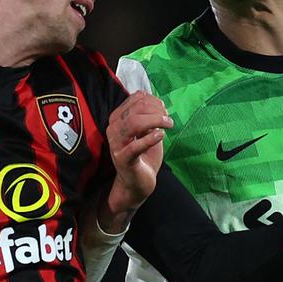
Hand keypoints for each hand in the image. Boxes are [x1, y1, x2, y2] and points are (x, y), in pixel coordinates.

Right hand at [105, 91, 173, 214]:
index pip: (135, 99)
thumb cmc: (143, 155)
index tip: (164, 111)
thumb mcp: (147, 131)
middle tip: (168, 120)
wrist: (136, 183)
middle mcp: (113, 128)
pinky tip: (161, 135)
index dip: (154, 101)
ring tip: (168, 124)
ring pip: (134, 123)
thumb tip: (158, 101)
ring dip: (155, 120)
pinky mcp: (123, 159)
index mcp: (118, 118)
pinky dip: (150, 138)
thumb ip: (150, 116)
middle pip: (136, 108)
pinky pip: (135, 146)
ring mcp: (116, 144)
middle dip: (157, 110)